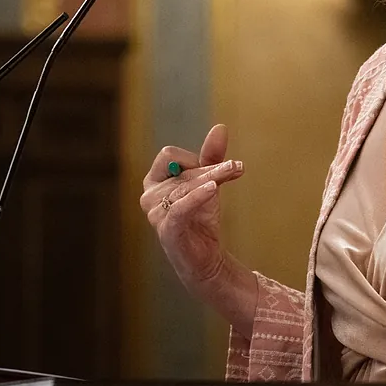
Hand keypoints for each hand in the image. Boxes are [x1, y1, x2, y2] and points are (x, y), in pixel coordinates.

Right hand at [140, 124, 244, 302]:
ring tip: (234, 171)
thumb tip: (220, 127)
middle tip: (237, 167)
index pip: (169, 155)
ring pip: (185, 186)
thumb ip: (212, 157)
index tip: (217, 166)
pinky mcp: (168, 230)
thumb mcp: (208, 182)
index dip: (193, 157)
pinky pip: (179, 208)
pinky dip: (196, 196)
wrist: (205, 258)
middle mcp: (149, 196)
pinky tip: (213, 188)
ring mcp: (155, 214)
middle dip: (210, 168)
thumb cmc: (201, 217)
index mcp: (154, 181)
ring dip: (213, 178)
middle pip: (180, 169)